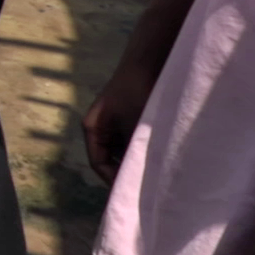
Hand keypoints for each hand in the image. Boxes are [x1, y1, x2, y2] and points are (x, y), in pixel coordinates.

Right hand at [83, 59, 156, 184]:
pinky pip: (134, 140)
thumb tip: (142, 178)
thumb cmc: (137, 94)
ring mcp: (117, 122)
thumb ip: (134, 152)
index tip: (132, 192)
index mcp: (94, 129)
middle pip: (110, 158)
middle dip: (126, 171)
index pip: (98, 163)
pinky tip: (160, 156)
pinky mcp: (132, 117)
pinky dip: (144, 149)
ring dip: (137, 160)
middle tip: (145, 188)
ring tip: (155, 173)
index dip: (113, 179)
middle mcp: (102, 127)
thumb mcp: (134, 127)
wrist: (149, 62)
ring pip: (124, 150)